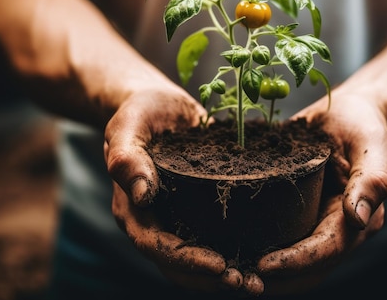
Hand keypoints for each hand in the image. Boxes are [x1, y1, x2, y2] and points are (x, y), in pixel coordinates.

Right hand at [104, 81, 248, 292]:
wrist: (157, 104)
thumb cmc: (140, 112)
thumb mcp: (127, 126)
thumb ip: (126, 157)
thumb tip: (142, 196)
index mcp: (133, 208)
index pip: (156, 245)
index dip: (186, 260)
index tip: (219, 265)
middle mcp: (154, 220)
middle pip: (177, 263)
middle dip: (209, 278)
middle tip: (247, 284)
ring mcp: (175, 216)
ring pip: (195, 258)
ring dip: (223, 274)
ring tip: (255, 282)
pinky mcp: (196, 207)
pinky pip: (212, 237)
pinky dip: (233, 250)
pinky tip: (259, 254)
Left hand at [250, 90, 386, 294]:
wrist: (353, 111)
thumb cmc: (362, 123)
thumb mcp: (371, 143)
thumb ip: (372, 179)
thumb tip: (359, 219)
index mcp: (360, 216)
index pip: (327, 249)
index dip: (297, 261)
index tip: (263, 265)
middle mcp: (341, 227)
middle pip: (310, 268)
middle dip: (278, 279)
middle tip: (237, 280)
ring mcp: (321, 222)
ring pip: (296, 262)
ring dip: (268, 274)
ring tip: (231, 274)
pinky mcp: (303, 213)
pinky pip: (284, 239)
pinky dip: (262, 249)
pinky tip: (232, 250)